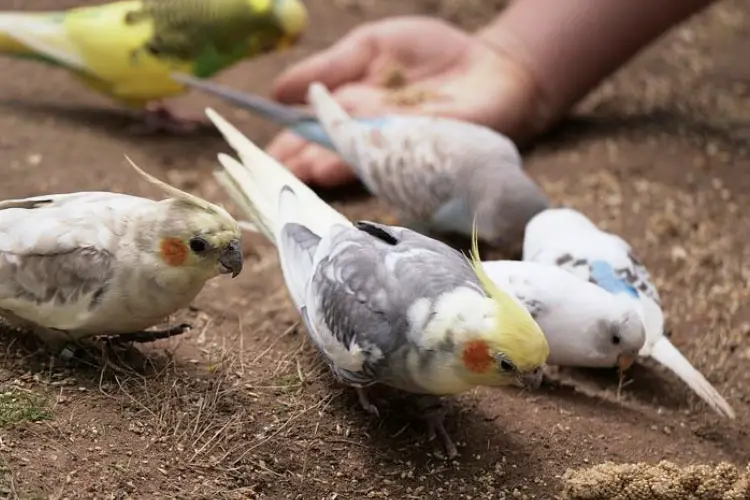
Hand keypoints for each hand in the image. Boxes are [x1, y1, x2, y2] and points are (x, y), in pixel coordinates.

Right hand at [267, 16, 538, 187]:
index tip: (251, 151)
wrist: (491, 65)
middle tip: (264, 173)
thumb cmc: (433, 53)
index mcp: (350, 107)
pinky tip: (331, 165)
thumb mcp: (373, 44)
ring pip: (347, 160)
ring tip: (292, 171)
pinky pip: (383, 162)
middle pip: (322, 150)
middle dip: (295, 161)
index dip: (282, 140)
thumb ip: (333, 63)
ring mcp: (391, 148)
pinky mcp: (419, 155)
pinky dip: (355, 163)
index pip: (307, 129)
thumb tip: (280, 88)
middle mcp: (366, 134)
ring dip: (318, 166)